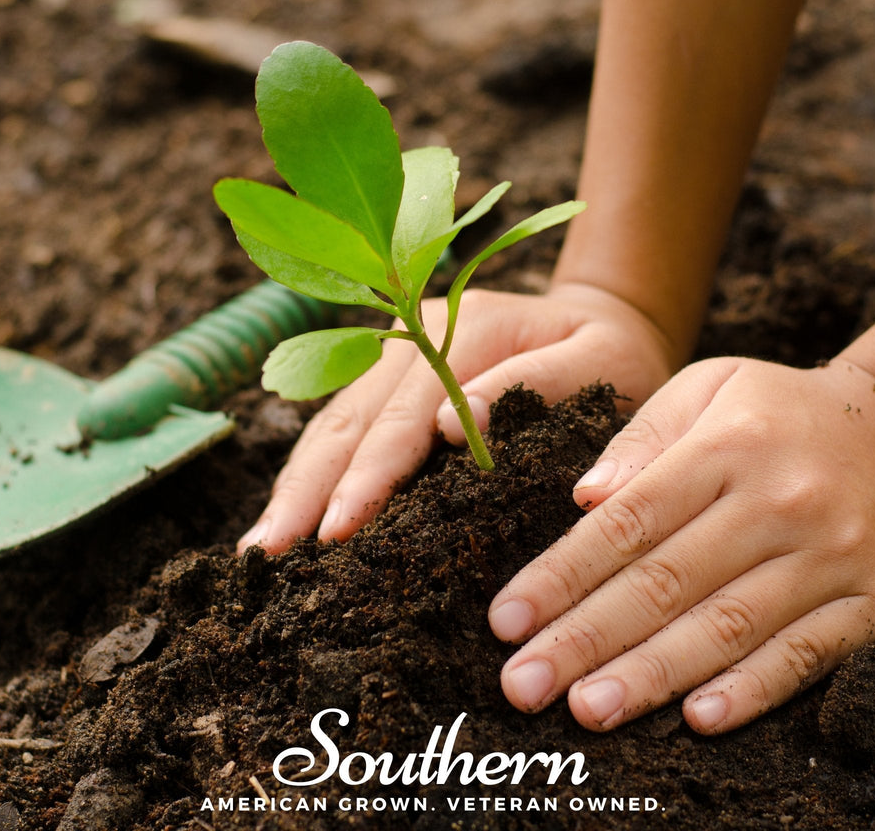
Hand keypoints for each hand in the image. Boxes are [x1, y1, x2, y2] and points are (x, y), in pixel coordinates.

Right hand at [238, 281, 673, 553]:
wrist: (603, 319)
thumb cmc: (613, 355)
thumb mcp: (601, 362)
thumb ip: (539, 383)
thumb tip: (452, 426)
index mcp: (466, 327)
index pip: (405, 413)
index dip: (369, 474)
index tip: (337, 530)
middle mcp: (416, 333)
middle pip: (350, 417)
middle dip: (308, 488)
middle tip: (268, 554)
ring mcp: (397, 350)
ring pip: (333, 421)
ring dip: (296, 483)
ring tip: (261, 546)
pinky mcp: (391, 375)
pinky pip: (343, 424)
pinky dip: (314, 470)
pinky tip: (291, 511)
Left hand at [488, 355, 874, 733]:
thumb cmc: (782, 408)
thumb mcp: (709, 386)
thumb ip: (643, 437)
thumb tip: (584, 498)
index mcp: (723, 449)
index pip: (626, 523)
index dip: (561, 575)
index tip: (506, 619)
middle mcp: (774, 504)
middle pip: (664, 582)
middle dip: (585, 638)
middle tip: (523, 684)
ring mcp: (829, 556)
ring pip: (726, 626)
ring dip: (651, 675)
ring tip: (587, 709)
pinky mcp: (874, 600)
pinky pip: (808, 653)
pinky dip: (753, 689)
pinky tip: (698, 717)